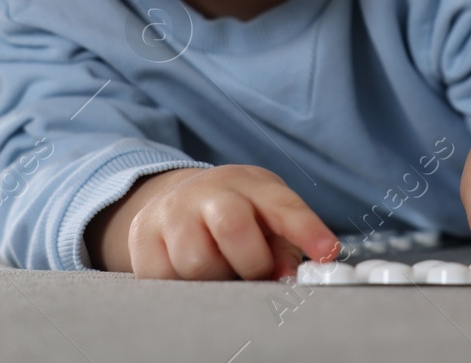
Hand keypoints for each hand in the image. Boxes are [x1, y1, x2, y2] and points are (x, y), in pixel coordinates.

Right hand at [90, 165, 339, 279]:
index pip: (283, 205)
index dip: (307, 229)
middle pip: (231, 225)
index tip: (328, 253)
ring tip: (220, 270)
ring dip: (216, 278)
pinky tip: (191, 274)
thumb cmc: (236, 214)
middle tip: (255, 273)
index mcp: (250, 184)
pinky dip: (185, 286)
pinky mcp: (143, 238)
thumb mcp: (265, 216)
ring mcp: (171, 211)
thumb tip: (286, 276)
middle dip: (251, 262)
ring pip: (196, 261)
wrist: (178, 200)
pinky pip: (165, 278)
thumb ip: (282, 245)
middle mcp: (208, 191)